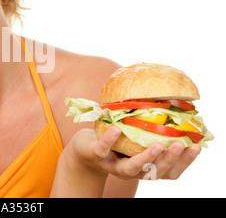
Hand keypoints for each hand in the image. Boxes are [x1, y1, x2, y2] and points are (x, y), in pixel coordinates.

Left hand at [70, 126, 200, 179]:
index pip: (169, 172)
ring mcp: (113, 165)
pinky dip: (109, 140)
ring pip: (131, 168)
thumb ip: (152, 131)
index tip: (196, 148)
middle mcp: (131, 171)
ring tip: (158, 145)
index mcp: (144, 167)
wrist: (84, 148)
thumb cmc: (116, 141)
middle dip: (169, 160)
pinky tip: (116, 129)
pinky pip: (103, 150)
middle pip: (154, 173)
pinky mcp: (96, 155)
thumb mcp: (136, 138)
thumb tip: (176, 108)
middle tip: (181, 145)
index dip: (184, 162)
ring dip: (146, 158)